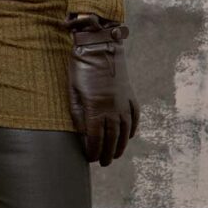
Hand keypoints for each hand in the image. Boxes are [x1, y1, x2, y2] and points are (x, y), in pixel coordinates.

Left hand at [63, 13, 139, 166]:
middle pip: (112, 140)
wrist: (99, 45)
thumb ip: (77, 113)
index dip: (93, 151)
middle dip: (107, 154)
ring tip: (115, 155)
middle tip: (103, 163)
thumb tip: (82, 133)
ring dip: (120, 146)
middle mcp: (113, 110)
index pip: (96, 139)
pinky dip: (132, 129)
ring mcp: (124, 103)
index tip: (90, 158)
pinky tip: (129, 136)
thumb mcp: (72, 90)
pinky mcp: (130, 94)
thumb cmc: (80, 67)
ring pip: (125, 132)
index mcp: (96, 109)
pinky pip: (134, 117)